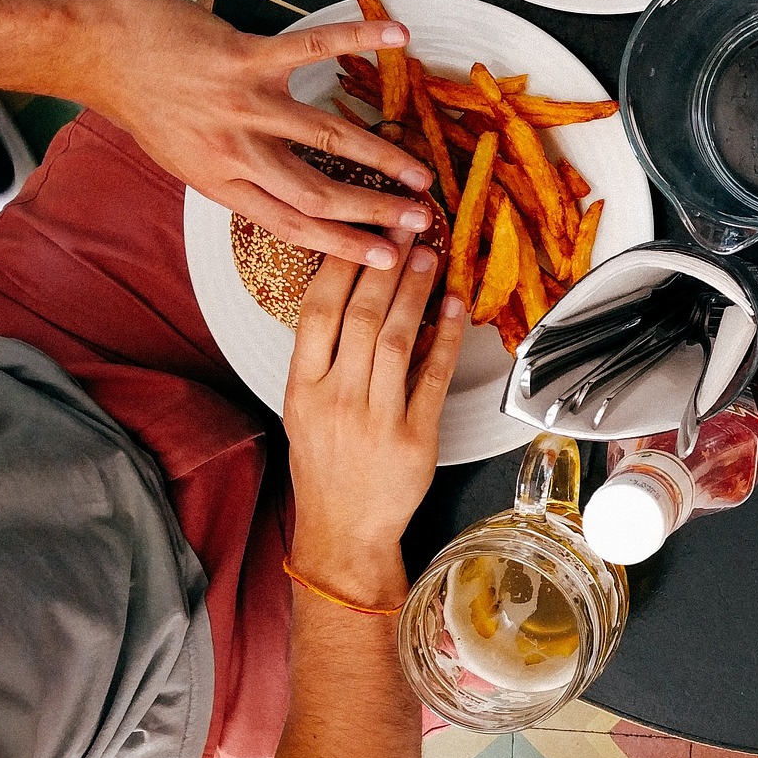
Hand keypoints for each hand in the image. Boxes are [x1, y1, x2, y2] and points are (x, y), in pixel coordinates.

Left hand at [83, 0, 432, 266]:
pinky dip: (357, 39)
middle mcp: (235, 150)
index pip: (293, 225)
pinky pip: (311, 49)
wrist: (96, 50)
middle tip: (420, 221)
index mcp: (221, 183)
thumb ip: (235, 177)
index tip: (387, 259)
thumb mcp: (184, 159)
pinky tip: (396, 37)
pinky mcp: (244, 57)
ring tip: (420, 172)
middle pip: (318, 193)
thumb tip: (283, 196)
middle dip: (376, 211)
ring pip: (326, 137)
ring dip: (381, 156)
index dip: (346, 246)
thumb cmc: (141, 102)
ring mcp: (242, 103)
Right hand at [284, 233, 464, 601]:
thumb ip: (323, 357)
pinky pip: (434, 378)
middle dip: (385, 266)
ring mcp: (376, 419)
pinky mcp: (415, 438)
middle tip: (404, 228)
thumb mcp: (304, 408)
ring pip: (398, 340)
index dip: (341, 266)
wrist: (344, 529)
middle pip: (362, 317)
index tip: (361, 232)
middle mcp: (336, 399)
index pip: (318, 311)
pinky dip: (447, 339)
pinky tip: (455, 308)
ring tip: (429, 256)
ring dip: (416, 292)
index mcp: (302, 388)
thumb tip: (355, 296)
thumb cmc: (325, 465)